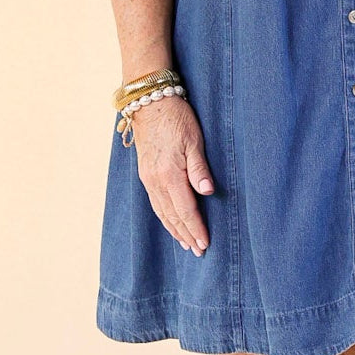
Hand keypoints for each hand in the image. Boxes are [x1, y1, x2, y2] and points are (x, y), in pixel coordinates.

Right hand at [129, 96, 214, 254]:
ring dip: (174, 229)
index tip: (205, 244)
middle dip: (186, 235)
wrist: (149, 103)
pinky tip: (170, 221)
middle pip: (173, 216)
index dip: (196, 229)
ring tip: (185, 242)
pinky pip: (155, 203)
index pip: (186, 210)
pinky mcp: (145, 174)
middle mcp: (155, 181)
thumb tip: (208, 192)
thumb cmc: (176, 118)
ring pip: (161, 212)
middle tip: (199, 251)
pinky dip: (164, 217)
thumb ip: (199, 168)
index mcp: (169, 175)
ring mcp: (148, 178)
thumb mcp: (194, 140)